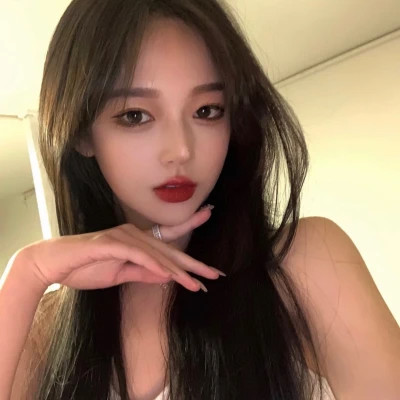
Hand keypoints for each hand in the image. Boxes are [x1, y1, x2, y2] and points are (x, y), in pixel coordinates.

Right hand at [20, 206, 221, 291]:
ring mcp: (123, 236)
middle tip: (215, 273)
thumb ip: (143, 273)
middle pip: (170, 249)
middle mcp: (133, 234)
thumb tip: (167, 276)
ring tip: (197, 284)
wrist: (54, 265)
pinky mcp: (113, 243)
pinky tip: (171, 276)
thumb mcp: (120, 276)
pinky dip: (156, 266)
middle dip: (193, 264)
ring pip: (158, 253)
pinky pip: (140, 255)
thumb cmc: (85, 268)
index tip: (206, 240)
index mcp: (136, 240)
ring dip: (178, 271)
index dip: (190, 236)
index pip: (168, 238)